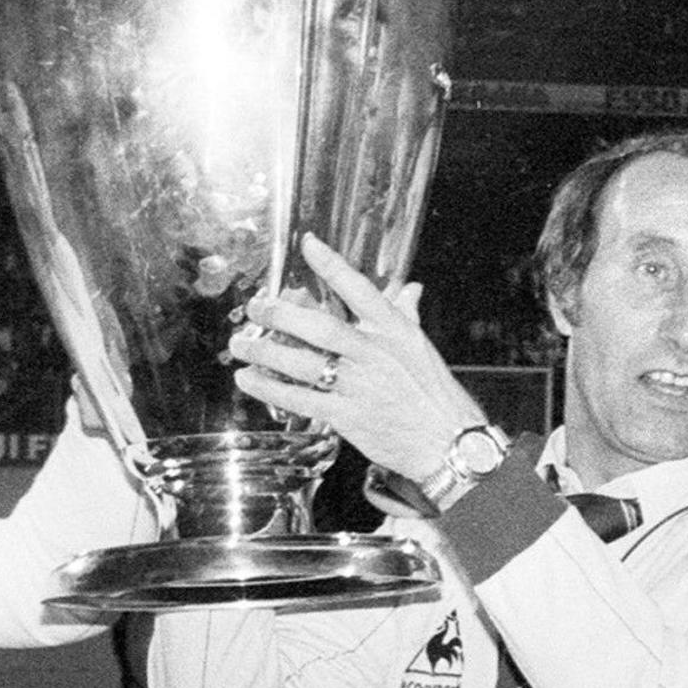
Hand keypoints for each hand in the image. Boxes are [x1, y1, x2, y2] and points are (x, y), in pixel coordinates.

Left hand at [225, 235, 491, 497]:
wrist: (447, 443)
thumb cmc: (434, 395)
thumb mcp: (421, 347)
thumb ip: (407, 314)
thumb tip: (410, 288)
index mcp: (395, 331)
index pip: (361, 290)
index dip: (333, 265)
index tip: (308, 244)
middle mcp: (376, 354)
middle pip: (322, 327)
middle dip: (282, 314)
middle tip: (255, 306)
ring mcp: (361, 386)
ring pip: (305, 363)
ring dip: (267, 352)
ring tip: (240, 344)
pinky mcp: (348, 417)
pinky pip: (301, 399)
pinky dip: (271, 389)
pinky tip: (249, 380)